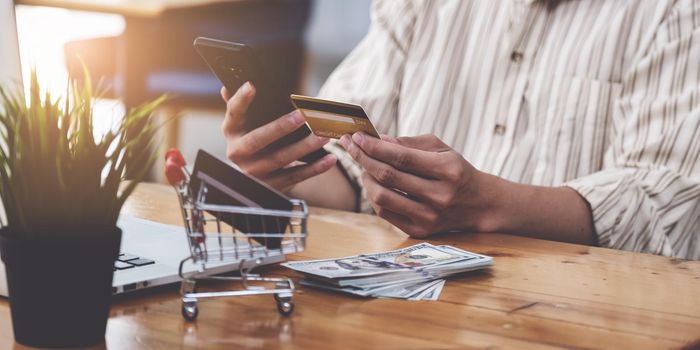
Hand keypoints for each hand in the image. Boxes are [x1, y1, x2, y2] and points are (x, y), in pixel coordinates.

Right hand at [221, 83, 336, 191]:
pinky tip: (329, 158)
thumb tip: (227, 87)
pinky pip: (295, 177)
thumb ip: (238, 107)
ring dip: (305, 147)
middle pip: (258, 139)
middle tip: (303, 115)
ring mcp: (253, 173)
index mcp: (231, 132)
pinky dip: (315, 168)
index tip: (251, 85)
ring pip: (280, 159)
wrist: (255, 177)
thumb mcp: (243, 124)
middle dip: (281, 127)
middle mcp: (238, 153)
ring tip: (324, 135)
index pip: (233, 114)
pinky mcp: (270, 186)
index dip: (240, 100)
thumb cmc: (253, 140)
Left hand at [339, 133, 489, 236]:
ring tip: (364, 166)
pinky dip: (373, 196)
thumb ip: (409, 143)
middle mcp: (440, 195)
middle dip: (363, 158)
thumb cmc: (455, 170)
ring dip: (366, 178)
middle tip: (350, 146)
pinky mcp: (420, 231)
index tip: (357, 136)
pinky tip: (373, 184)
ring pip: (382, 197)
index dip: (375, 147)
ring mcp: (429, 216)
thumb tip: (378, 140)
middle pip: (388, 176)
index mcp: (448, 170)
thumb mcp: (441, 149)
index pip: (402, 157)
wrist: (478, 204)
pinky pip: (385, 213)